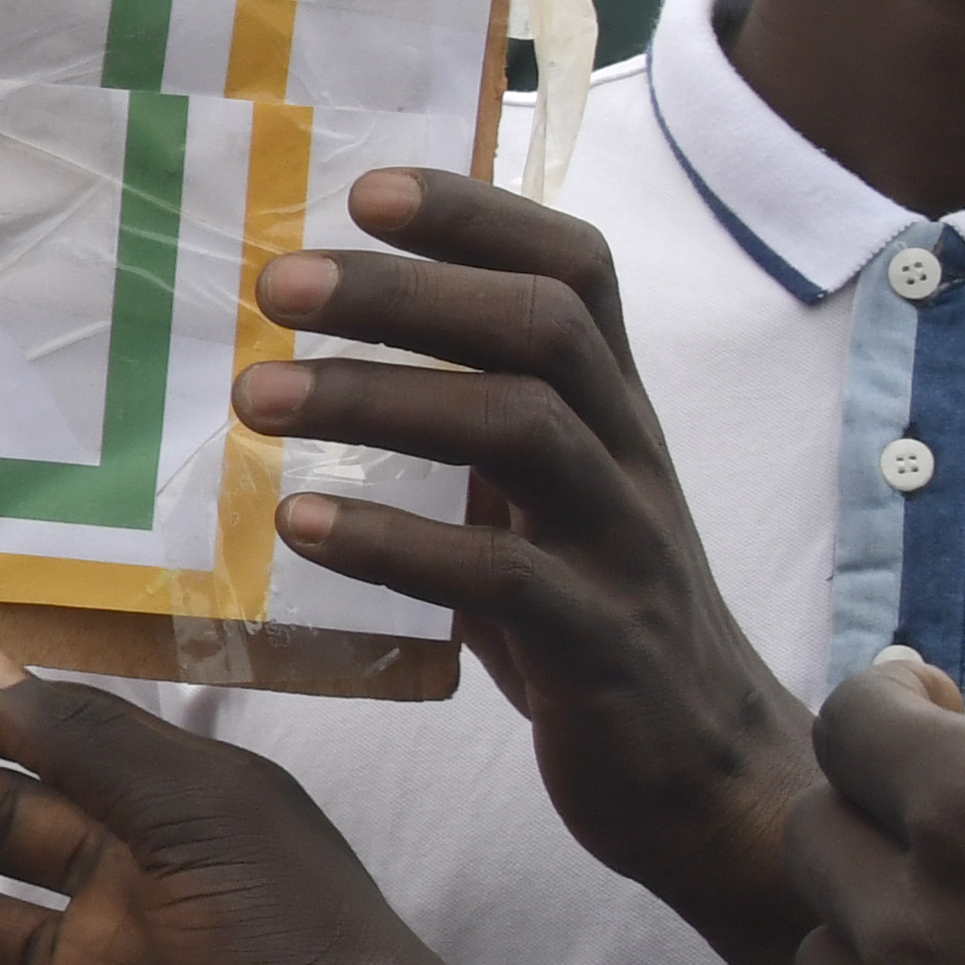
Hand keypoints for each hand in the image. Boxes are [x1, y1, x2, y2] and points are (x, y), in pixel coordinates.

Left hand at [244, 165, 809, 962]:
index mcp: (611, 409)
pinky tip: (303, 526)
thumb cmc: (587, 617)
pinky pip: (504, 576)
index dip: (479, 215)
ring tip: (256, 399)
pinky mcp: (603, 644)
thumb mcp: (537, 499)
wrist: (708, 776)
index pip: (573, 268)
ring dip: (380, 398)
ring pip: (525, 429)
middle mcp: (628, 456)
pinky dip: (397, 541)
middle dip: (406, 291)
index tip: (364, 188)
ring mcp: (623, 547)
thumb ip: (465, 418)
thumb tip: (307, 339)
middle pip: (543, 325)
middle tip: (274, 287)